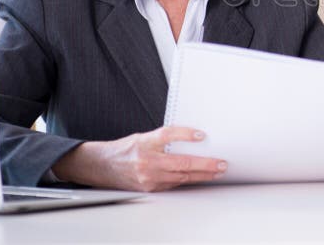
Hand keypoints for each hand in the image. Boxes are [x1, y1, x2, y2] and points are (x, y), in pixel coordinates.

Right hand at [52, 126, 226, 191]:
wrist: (102, 166)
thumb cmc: (125, 149)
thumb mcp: (143, 136)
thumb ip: (164, 138)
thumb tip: (192, 137)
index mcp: (145, 142)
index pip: (168, 135)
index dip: (186, 134)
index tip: (202, 135)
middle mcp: (147, 160)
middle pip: (181, 162)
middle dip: (205, 164)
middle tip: (221, 163)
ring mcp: (148, 177)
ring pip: (181, 177)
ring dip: (202, 175)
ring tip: (217, 171)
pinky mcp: (150, 188)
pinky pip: (174, 185)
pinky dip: (189, 181)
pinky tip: (200, 178)